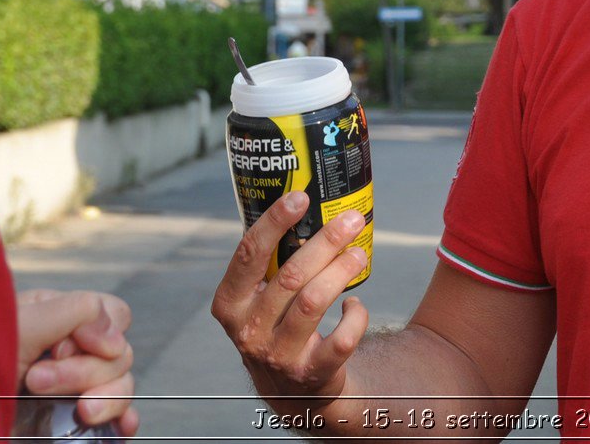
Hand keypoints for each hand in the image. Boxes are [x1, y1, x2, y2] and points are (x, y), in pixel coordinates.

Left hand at [17, 289, 139, 436]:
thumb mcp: (20, 324)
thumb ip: (75, 312)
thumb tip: (116, 337)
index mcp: (57, 318)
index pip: (112, 314)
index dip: (99, 332)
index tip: (62, 348)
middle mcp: (68, 352)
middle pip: (118, 353)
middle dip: (84, 371)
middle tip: (36, 382)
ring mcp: (71, 388)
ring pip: (122, 384)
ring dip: (108, 398)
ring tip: (78, 412)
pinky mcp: (69, 421)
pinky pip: (117, 418)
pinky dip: (124, 421)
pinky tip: (121, 429)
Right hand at [211, 191, 369, 410]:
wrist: (292, 392)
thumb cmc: (277, 326)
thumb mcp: (259, 299)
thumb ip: (272, 263)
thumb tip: (306, 205)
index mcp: (230, 304)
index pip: (249, 254)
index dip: (275, 222)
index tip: (301, 196)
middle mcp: (248, 330)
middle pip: (290, 276)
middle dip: (326, 242)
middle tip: (352, 220)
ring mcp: (278, 355)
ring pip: (314, 302)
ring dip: (342, 271)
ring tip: (359, 254)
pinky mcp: (311, 374)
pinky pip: (341, 338)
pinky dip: (355, 316)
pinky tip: (355, 305)